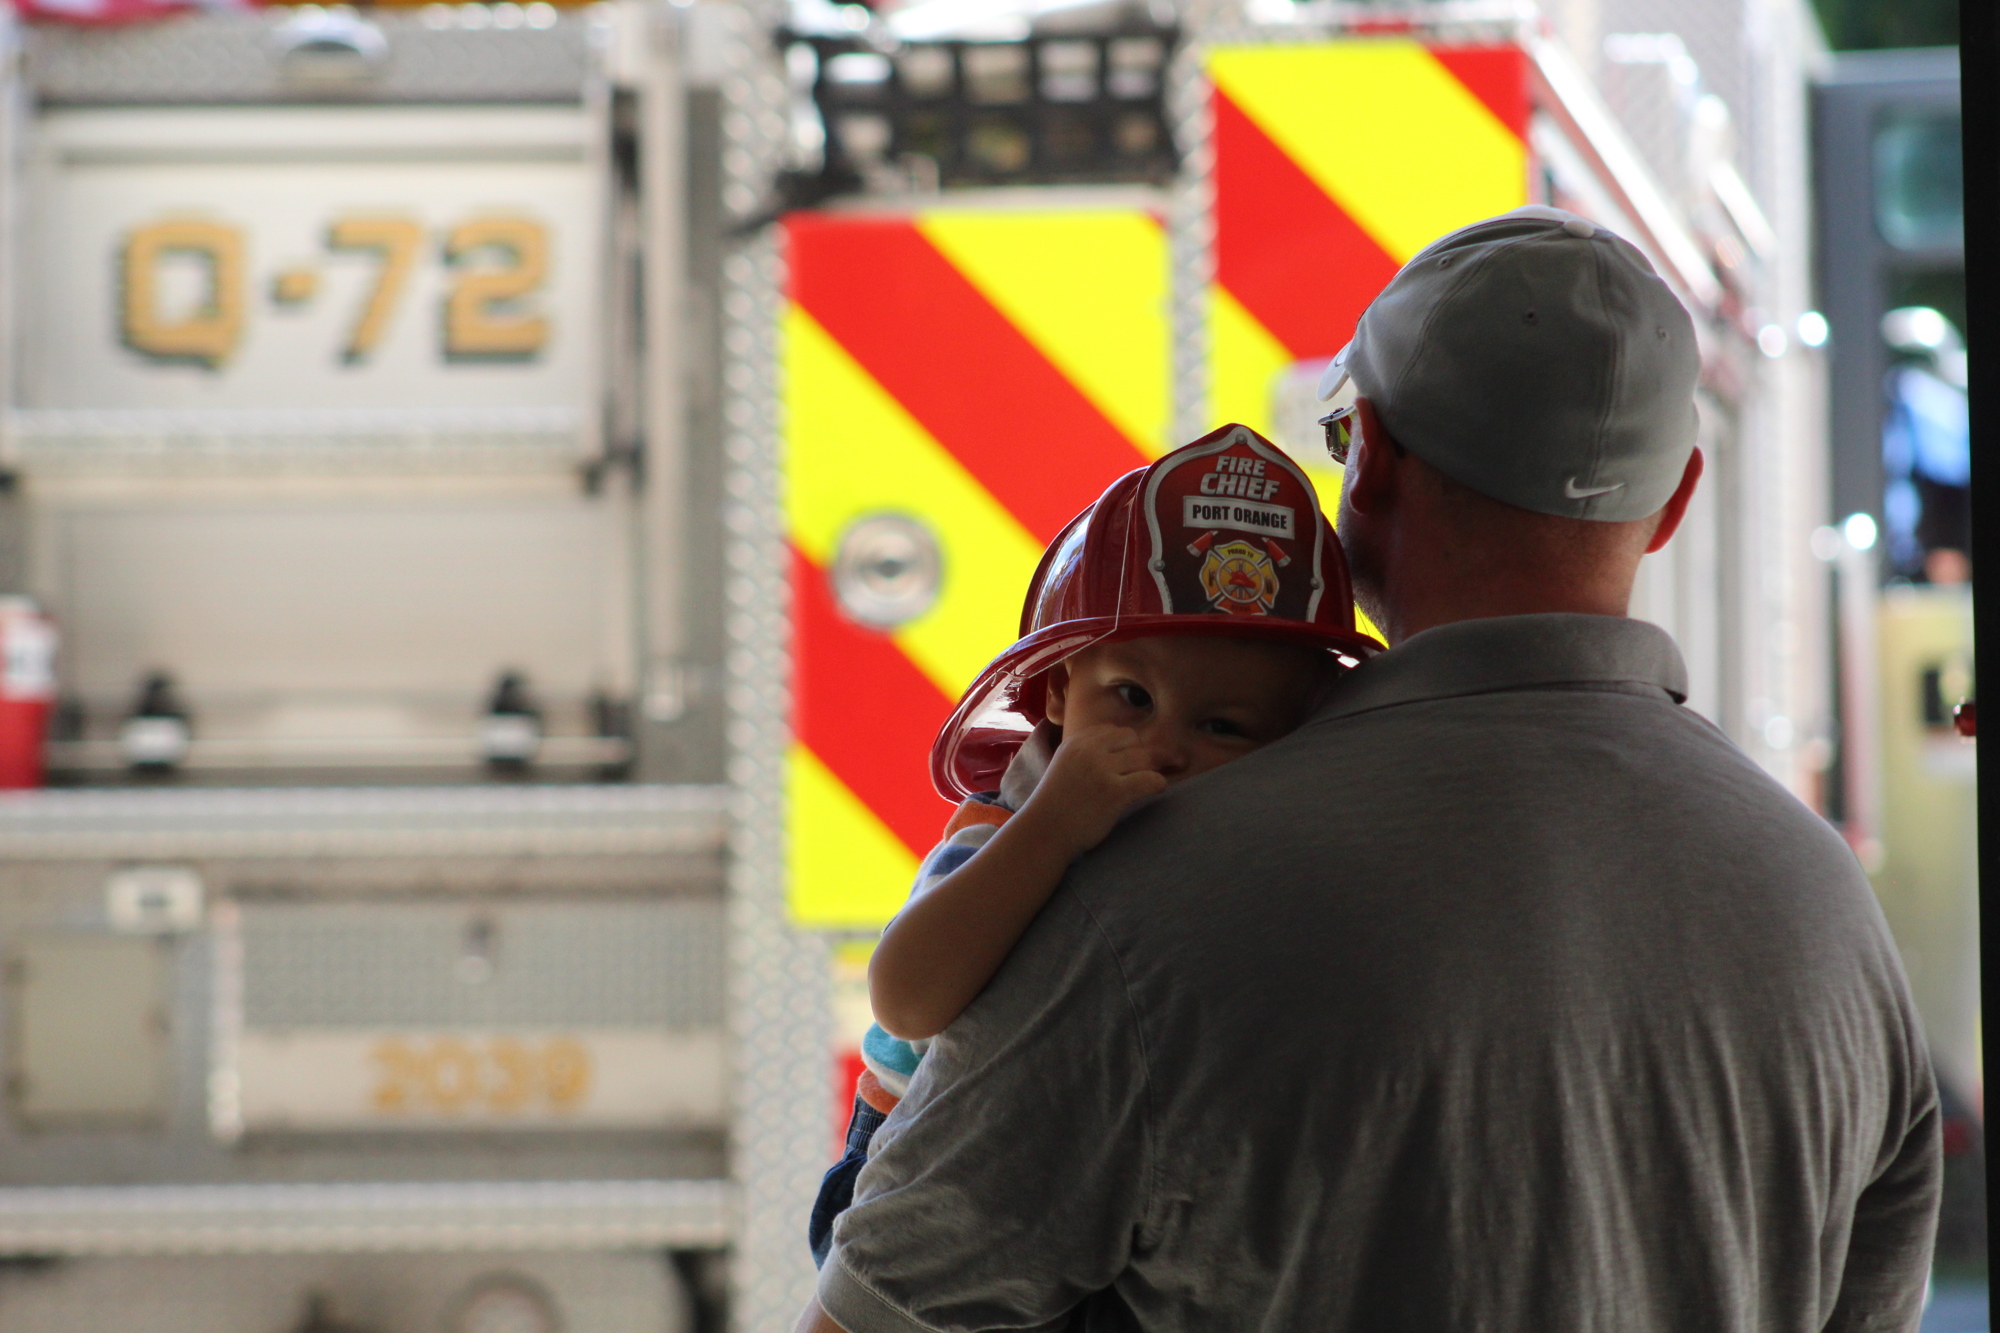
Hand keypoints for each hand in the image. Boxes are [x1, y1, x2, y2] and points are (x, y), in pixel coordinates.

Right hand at [1017, 722, 1168, 856]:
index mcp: (1076, 741)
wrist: (1044, 832)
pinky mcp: (1115, 791)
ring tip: (1136, 788)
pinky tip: (1152, 791)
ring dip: (1145, 772)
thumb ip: (1088, 751)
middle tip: (1130, 777)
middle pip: (1132, 740)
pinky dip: (1157, 784)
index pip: (1114, 730)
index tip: (1120, 765)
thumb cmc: (1056, 804)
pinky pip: (1151, 779)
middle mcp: (1089, 750)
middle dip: (1135, 757)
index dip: (1122, 747)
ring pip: (1144, 758)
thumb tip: (1126, 747)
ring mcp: (1102, 769)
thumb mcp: (1065, 764)